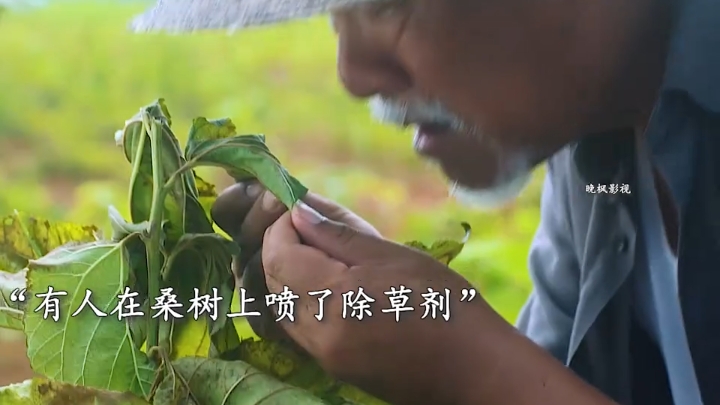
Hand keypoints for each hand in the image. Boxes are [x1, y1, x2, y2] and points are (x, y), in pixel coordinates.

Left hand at [261, 203, 508, 404]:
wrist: (475, 371)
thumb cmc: (445, 305)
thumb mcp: (394, 257)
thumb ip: (340, 235)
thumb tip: (300, 211)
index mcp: (337, 299)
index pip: (278, 257)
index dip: (280, 229)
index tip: (297, 211)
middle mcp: (321, 334)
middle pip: (273, 284)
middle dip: (279, 250)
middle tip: (306, 228)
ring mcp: (325, 357)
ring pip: (281, 309)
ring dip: (286, 278)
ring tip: (315, 254)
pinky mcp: (334, 369)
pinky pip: (298, 331)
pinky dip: (298, 303)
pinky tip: (323, 287)